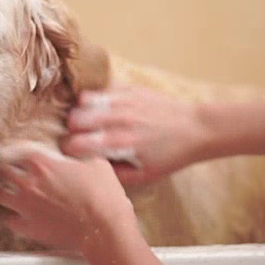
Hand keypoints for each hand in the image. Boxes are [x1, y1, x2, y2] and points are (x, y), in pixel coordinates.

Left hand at [0, 141, 136, 251]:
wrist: (104, 228)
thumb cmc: (102, 194)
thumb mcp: (95, 160)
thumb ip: (76, 150)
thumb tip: (70, 145)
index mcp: (42, 162)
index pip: (15, 149)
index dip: (15, 149)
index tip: (14, 151)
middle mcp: (28, 182)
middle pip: (4, 170)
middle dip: (8, 169)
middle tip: (14, 170)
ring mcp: (25, 206)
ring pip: (0, 195)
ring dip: (6, 191)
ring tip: (13, 192)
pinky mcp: (28, 227)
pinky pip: (8, 220)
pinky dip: (11, 216)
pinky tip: (18, 215)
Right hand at [61, 85, 208, 184]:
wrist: (195, 129)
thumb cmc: (169, 155)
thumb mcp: (143, 176)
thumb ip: (114, 174)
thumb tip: (90, 166)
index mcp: (119, 144)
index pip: (76, 143)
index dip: (69, 149)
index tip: (74, 151)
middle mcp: (118, 120)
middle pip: (74, 119)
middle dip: (72, 129)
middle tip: (80, 135)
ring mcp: (123, 101)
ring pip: (83, 100)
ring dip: (81, 111)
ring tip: (89, 120)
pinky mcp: (129, 88)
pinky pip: (100, 88)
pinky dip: (95, 98)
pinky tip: (101, 107)